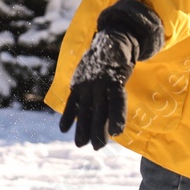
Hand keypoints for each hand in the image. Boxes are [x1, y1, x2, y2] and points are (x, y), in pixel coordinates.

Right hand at [60, 29, 136, 149]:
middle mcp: (99, 83)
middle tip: (98, 147)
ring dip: (82, 128)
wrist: (111, 43)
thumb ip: (118, 99)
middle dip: (98, 130)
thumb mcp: (125, 79)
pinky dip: (68, 115)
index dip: (117, 117)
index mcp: (115, 81)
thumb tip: (116, 127)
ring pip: (85, 109)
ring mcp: (86, 83)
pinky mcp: (77, 83)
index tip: (117, 133)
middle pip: (99, 110)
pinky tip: (64, 129)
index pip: (117, 101)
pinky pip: (72, 102)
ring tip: (80, 144)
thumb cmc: (122, 67)